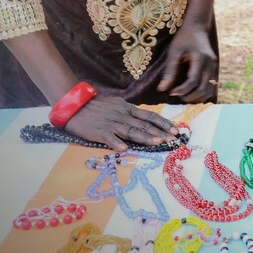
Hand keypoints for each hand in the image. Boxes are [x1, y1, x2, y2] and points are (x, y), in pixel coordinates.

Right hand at [63, 96, 180, 151]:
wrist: (76, 104)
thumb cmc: (97, 106)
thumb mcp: (117, 105)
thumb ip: (130, 112)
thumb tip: (144, 119)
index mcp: (128, 109)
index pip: (150, 116)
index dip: (164, 123)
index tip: (176, 129)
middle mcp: (123, 115)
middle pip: (144, 125)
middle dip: (160, 132)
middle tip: (173, 139)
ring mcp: (112, 123)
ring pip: (131, 131)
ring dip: (146, 137)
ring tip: (158, 142)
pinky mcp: (99, 132)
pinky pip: (109, 138)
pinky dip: (117, 143)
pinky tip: (125, 149)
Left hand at [157, 21, 217, 102]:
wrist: (197, 27)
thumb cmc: (183, 38)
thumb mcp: (174, 52)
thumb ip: (170, 71)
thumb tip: (162, 89)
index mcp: (200, 58)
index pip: (193, 80)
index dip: (182, 90)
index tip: (171, 92)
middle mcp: (210, 64)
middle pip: (203, 88)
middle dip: (190, 96)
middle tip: (177, 96)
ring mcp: (214, 66)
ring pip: (210, 90)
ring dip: (198, 97)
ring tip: (184, 96)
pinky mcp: (214, 68)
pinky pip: (211, 85)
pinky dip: (203, 93)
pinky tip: (192, 93)